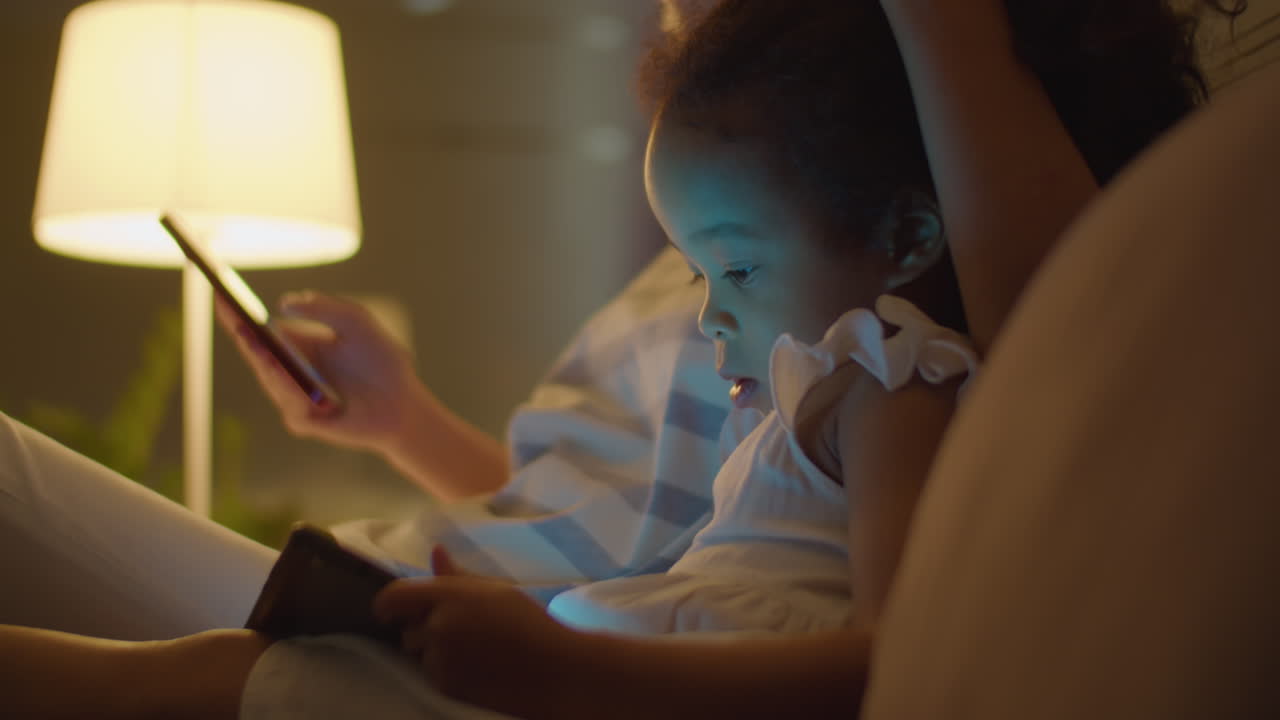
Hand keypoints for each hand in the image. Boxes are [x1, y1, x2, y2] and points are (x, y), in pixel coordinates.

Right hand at [216, 290, 438, 457]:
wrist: (404, 401)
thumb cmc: (381, 361)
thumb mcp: (356, 321)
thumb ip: (324, 307)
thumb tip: (283, 303)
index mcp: (299, 346)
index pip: (261, 329)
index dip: (240, 313)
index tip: (222, 292)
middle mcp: (290, 372)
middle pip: (257, 352)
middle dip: (242, 332)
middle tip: (231, 313)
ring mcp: (294, 397)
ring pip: (269, 377)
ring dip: (261, 359)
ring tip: (251, 338)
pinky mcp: (303, 421)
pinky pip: (289, 403)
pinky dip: (287, 388)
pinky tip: (284, 373)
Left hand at [374, 546, 579, 716]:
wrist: (552, 668)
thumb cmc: (528, 621)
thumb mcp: (494, 589)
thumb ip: (457, 574)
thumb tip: (436, 552)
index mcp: (450, 595)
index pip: (394, 597)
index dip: (386, 604)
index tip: (389, 611)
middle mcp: (438, 627)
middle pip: (408, 628)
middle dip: (424, 629)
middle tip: (458, 628)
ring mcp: (440, 659)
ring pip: (419, 653)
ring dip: (433, 650)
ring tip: (471, 648)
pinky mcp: (446, 685)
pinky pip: (432, 674)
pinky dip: (445, 670)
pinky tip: (475, 666)